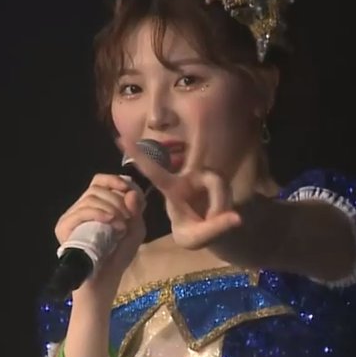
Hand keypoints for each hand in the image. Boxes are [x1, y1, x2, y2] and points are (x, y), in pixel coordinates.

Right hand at [54, 173, 146, 293]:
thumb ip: (136, 210)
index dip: (117, 181)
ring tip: (121, 226)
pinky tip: (112, 223)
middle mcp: (80, 209)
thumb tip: (130, 191)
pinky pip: (82, 211)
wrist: (102, 283)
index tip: (134, 195)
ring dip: (112, 208)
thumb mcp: (135, 231)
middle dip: (118, 198)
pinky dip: (100, 213)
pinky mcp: (63, 227)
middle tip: (128, 217)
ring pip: (91, 197)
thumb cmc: (118, 258)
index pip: (100, 181)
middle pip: (97, 187)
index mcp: (96, 206)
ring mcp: (70, 218)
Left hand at [121, 138, 241, 249]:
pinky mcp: (220, 181)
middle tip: (201, 118)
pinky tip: (224, 218)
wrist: (211, 233)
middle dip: (201, 135)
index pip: (152, 170)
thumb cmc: (192, 233)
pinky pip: (224, 189)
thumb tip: (236, 217)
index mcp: (171, 188)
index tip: (119, 138)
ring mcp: (206, 177)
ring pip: (217, 183)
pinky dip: (224, 206)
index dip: (138, 155)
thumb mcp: (196, 238)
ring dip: (218, 205)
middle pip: (199, 159)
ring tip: (211, 221)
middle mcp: (189, 177)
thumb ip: (213, 228)